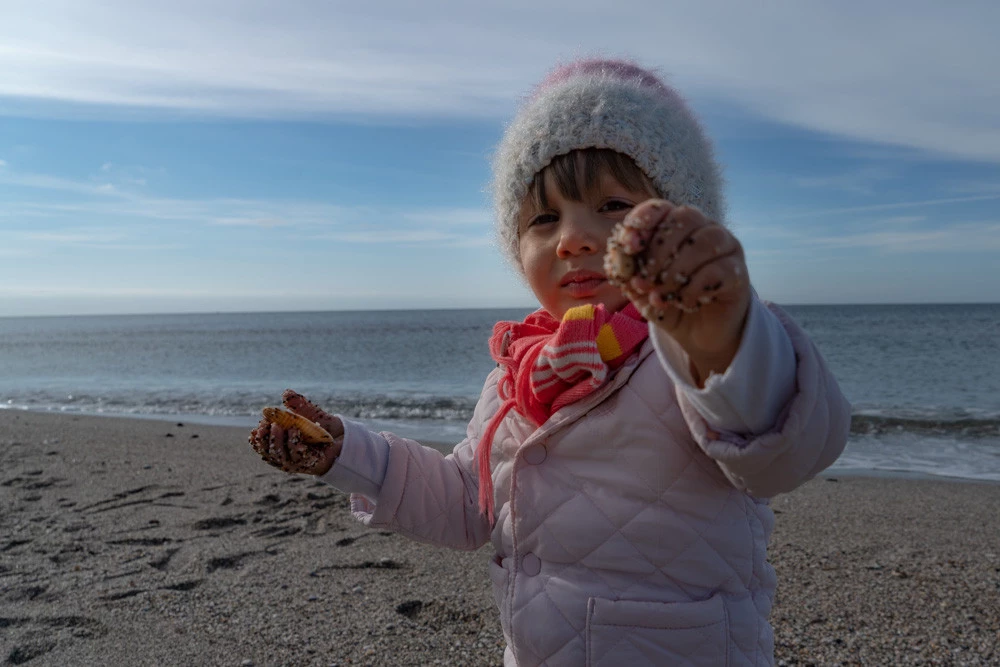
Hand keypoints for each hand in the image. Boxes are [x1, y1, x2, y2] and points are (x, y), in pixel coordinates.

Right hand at [248, 390, 343, 475]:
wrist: (346, 437)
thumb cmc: (325, 427)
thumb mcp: (311, 413)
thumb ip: (298, 404)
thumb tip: (286, 393)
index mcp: (282, 446)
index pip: (264, 446)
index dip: (257, 440)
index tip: (255, 429)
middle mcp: (287, 455)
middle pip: (269, 453)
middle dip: (263, 440)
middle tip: (263, 426)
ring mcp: (298, 462)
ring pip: (281, 456)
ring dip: (276, 441)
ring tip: (276, 426)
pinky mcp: (310, 464)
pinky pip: (298, 456)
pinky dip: (293, 443)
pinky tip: (293, 431)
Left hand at [605, 200, 750, 384]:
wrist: (696, 334)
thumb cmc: (665, 300)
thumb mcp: (636, 287)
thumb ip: (624, 270)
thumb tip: (620, 256)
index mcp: (674, 226)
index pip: (660, 207)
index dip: (644, 220)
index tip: (630, 245)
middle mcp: (703, 229)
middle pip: (685, 217)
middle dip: (659, 251)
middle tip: (644, 281)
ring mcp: (725, 248)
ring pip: (706, 241)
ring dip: (677, 270)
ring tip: (663, 294)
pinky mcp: (738, 272)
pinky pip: (720, 269)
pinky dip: (695, 288)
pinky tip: (685, 302)